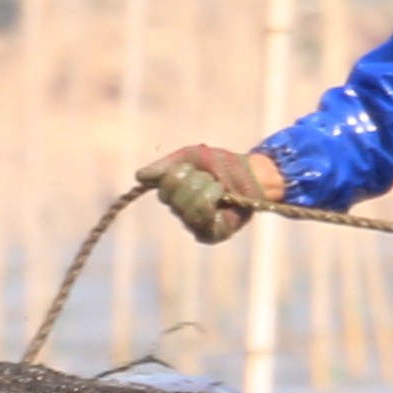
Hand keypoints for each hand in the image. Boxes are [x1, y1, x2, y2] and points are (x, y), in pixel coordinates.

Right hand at [138, 145, 283, 244]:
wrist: (253, 175)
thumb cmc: (222, 165)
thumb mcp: (191, 157)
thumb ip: (165, 166)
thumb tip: (138, 177)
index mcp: (172, 193)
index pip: (163, 185)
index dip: (181, 173)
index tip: (196, 169)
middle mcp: (179, 211)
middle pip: (174, 197)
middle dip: (197, 181)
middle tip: (211, 180)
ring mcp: (193, 225)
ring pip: (188, 207)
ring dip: (208, 191)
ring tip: (220, 190)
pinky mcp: (208, 235)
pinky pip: (201, 220)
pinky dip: (213, 203)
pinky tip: (223, 201)